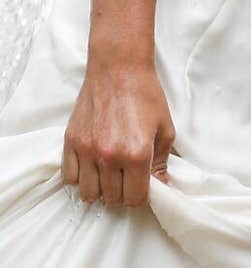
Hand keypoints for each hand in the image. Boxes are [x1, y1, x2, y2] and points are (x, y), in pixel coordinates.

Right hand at [61, 60, 175, 207]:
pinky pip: (69, 177)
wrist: (118, 68)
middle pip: (112, 199)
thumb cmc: (145, 95)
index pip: (135, 198)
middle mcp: (109, 156)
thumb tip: (163, 188)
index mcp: (136, 154)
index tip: (142, 188)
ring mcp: (87, 150)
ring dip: (101, 190)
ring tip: (109, 176)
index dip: (141, 197)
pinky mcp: (71, 141)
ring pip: (88, 193)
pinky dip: (80, 178)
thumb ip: (162, 163)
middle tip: (128, 179)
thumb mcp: (165, 129)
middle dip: (122, 194)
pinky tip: (92, 167)